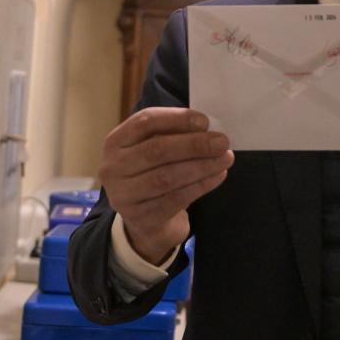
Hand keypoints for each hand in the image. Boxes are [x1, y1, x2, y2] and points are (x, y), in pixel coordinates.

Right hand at [99, 107, 232, 264]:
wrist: (145, 221)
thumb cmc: (153, 173)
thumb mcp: (154, 149)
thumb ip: (173, 135)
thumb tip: (207, 128)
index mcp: (116, 141)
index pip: (144, 122)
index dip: (176, 119)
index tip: (204, 121)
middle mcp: (113, 167)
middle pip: (156, 150)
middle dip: (194, 144)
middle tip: (222, 142)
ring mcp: (123, 195)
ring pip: (167, 176)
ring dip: (202, 166)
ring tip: (225, 159)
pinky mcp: (141, 217)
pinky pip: (175, 199)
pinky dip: (200, 186)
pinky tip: (218, 176)